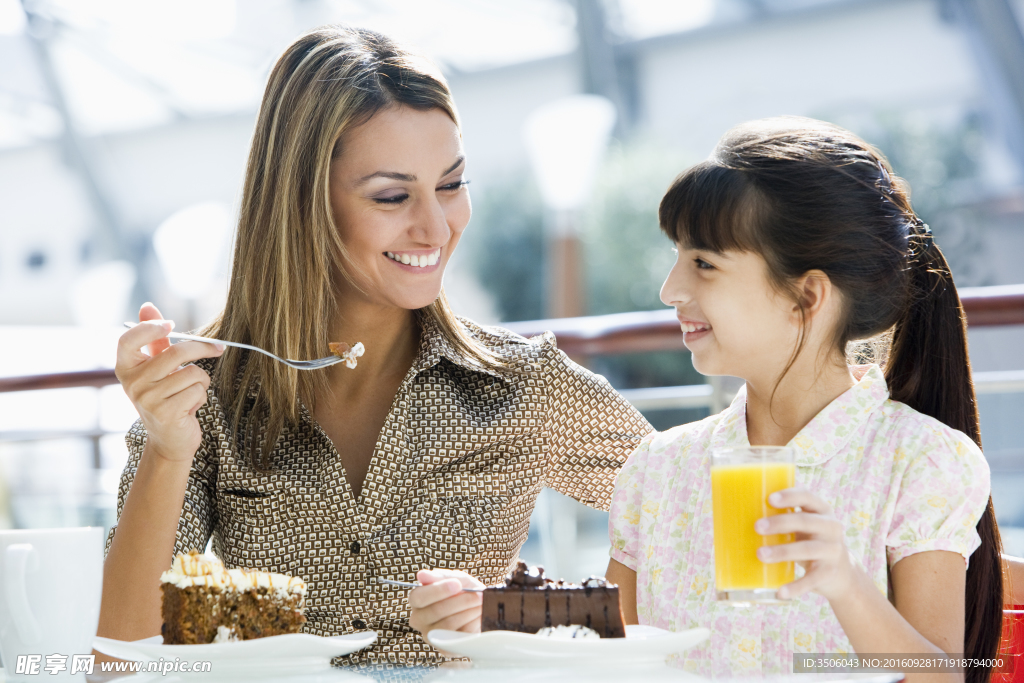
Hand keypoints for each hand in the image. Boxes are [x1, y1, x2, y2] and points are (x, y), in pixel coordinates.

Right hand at [115, 303, 223, 463]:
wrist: (169, 439)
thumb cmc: (165, 397)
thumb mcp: (157, 367)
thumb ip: (154, 339)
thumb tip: (147, 305)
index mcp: (126, 368)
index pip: (128, 340)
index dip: (149, 328)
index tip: (171, 324)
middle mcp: (132, 383)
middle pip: (176, 353)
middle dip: (203, 349)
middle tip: (218, 347)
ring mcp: (147, 399)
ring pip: (193, 373)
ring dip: (201, 382)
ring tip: (189, 393)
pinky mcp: (165, 413)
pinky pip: (198, 391)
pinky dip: (201, 397)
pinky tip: (189, 407)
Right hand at [408, 569, 483, 645]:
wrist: (479, 608)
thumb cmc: (464, 591)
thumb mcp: (456, 578)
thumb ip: (440, 576)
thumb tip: (421, 574)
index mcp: (417, 601)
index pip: (418, 597)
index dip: (438, 590)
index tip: (457, 584)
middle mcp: (419, 620)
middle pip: (435, 611)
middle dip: (460, 601)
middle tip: (478, 595)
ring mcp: (430, 636)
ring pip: (448, 624)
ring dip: (468, 612)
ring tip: (480, 604)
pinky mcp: (443, 649)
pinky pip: (458, 638)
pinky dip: (472, 624)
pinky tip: (478, 616)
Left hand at [756, 487, 856, 601]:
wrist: (841, 573)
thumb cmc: (810, 540)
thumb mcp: (803, 525)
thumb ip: (782, 517)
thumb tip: (735, 512)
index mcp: (821, 510)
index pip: (807, 496)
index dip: (790, 496)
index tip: (770, 499)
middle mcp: (831, 527)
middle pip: (805, 521)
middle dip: (780, 523)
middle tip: (757, 527)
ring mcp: (832, 550)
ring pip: (806, 549)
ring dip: (782, 552)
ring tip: (760, 555)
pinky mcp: (829, 573)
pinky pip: (811, 580)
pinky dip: (795, 587)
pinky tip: (780, 592)